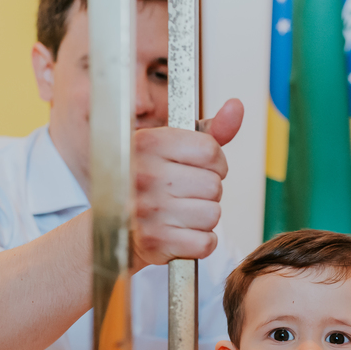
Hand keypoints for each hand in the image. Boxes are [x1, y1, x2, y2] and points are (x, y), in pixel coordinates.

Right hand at [132, 99, 244, 267]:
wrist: (113, 228)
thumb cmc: (150, 182)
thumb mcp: (172, 148)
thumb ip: (209, 130)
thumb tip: (237, 106)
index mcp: (147, 143)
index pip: (211, 151)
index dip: (215, 163)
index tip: (201, 168)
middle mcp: (143, 175)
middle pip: (214, 185)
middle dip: (208, 192)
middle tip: (187, 194)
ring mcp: (147, 211)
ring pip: (213, 214)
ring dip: (204, 217)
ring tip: (182, 214)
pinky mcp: (154, 243)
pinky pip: (206, 242)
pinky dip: (200, 242)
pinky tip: (182, 233)